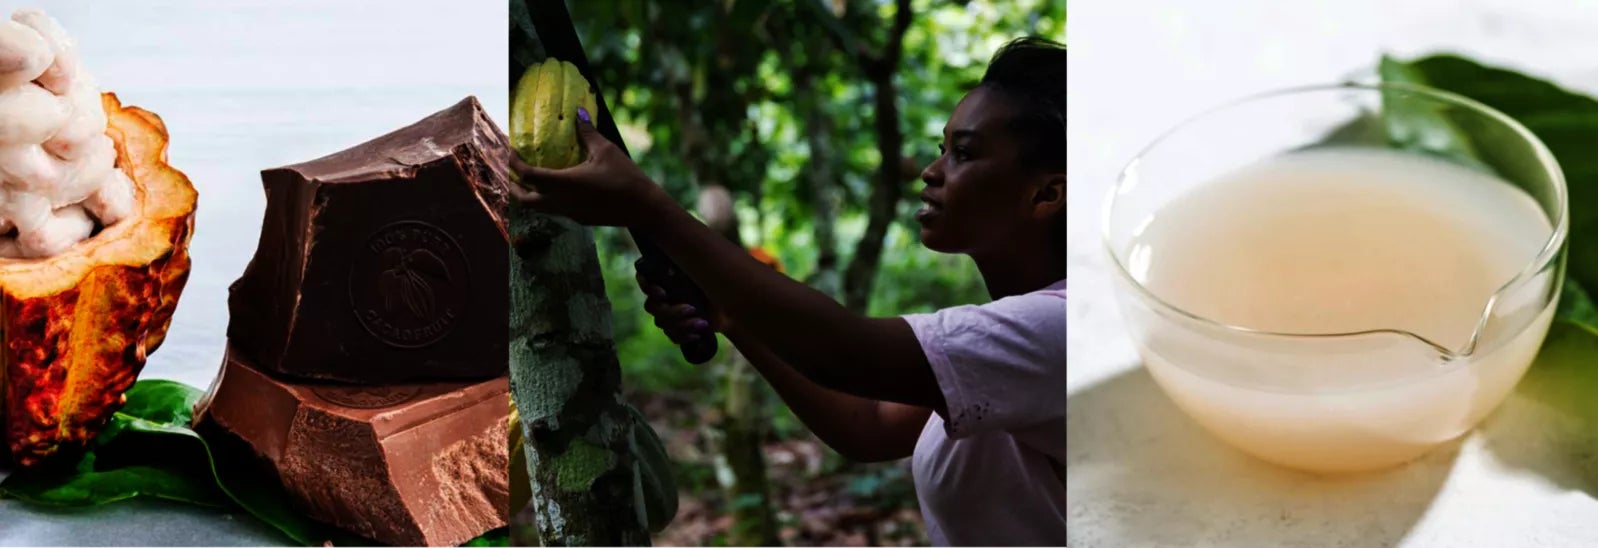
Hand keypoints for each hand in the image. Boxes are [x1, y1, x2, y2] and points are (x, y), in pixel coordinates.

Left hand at [509, 107, 673, 227]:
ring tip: (531, 182)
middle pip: (525, 200)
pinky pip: (556, 210)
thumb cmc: (625, 177)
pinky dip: (548, 200)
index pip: (528, 175)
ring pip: (540, 209)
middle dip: (514, 187)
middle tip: (512, 173)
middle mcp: (562, 201)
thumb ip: (587, 132)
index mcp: (564, 183)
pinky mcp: (580, 219)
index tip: (511, 151)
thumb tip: (578, 113)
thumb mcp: (606, 150)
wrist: (643, 207)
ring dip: (530, 196)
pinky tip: (558, 190)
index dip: (514, 164)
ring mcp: (570, 213)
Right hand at [637, 268, 726, 344]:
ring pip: (661, 323)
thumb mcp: (700, 273)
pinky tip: (698, 333)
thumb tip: (671, 262)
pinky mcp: (675, 329)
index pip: (644, 279)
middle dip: (672, 311)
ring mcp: (667, 314)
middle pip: (651, 307)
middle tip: (692, 309)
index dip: (647, 287)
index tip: (663, 293)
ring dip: (682, 324)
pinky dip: (684, 335)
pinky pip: (671, 335)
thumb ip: (683, 270)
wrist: (731, 308)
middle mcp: (663, 296)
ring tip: (702, 323)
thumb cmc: (716, 285)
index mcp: (666, 277)